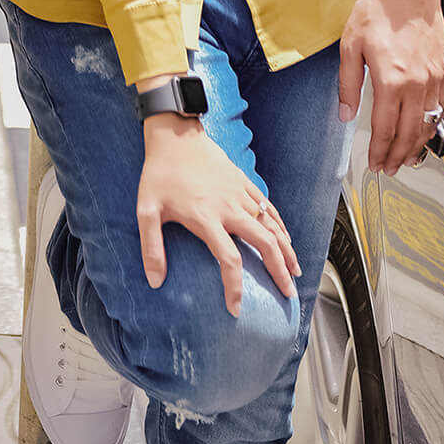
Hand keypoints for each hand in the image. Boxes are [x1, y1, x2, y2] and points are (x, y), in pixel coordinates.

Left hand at [135, 115, 298, 316]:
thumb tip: (155, 282)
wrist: (175, 135)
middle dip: (279, 271)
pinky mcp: (244, 181)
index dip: (235, 288)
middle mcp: (229, 208)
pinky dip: (280, 224)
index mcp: (207, 218)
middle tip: (288, 293)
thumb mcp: (147, 210)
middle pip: (264, 244)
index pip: (229, 260)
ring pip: (271, 226)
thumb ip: (151, 247)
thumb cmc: (159, 173)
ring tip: (295, 271)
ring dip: (286, 250)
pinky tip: (286, 238)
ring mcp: (240, 194)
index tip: (236, 309)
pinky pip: (268, 206)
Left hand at [339, 0, 443, 174]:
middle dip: (398, 156)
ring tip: (406, 158)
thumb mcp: (350, 45)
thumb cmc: (378, 8)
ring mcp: (434, 78)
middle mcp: (417, 83)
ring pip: (429, 125)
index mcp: (391, 79)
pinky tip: (425, 131)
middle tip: (390, 169)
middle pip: (409, 134)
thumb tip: (346, 114)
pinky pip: (442, 107)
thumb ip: (348, 84)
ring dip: (417, 146)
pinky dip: (434, 125)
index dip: (380, 151)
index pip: (385, 129)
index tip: (375, 163)